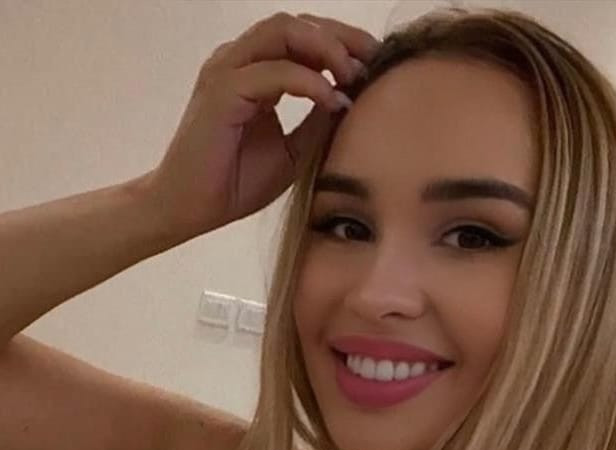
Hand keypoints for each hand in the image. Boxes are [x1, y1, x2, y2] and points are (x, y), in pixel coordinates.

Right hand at [144, 11, 378, 241]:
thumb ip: (317, 122)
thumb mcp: (292, 151)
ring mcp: (227, 71)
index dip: (341, 43)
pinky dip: (307, 81)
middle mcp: (239, 61)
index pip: (302, 37)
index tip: (375, 63)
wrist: (190, 209)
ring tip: (353, 74)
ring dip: (325, 48)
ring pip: (283, 32)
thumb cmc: (234, 183)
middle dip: (340, 36)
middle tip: (374, 59)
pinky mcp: (221, 91)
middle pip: (297, 24)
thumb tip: (351, 99)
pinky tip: (330, 100)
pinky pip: (273, 71)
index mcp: (255, 71)